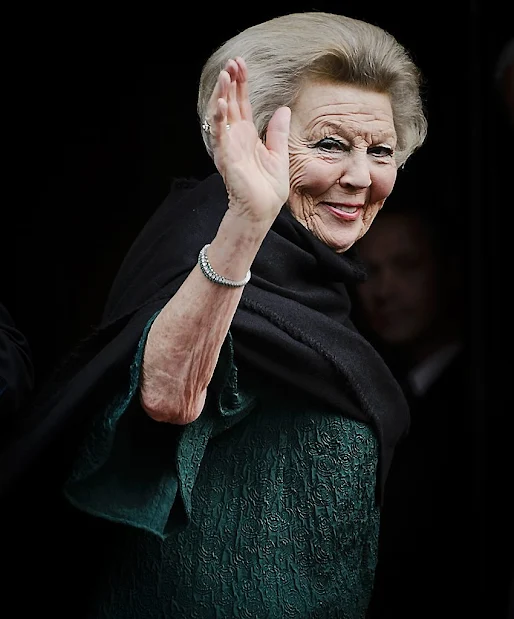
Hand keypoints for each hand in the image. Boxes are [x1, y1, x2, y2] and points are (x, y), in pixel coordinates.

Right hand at [205, 57, 290, 224]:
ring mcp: (228, 147)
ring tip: (225, 75)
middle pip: (229, 103)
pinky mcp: (226, 157)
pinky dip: (218, 118)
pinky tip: (221, 103)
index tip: (241, 64)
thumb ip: (278, 133)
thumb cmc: (268, 189)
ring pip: (220, 115)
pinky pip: (219, 134)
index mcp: (246, 136)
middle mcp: (234, 138)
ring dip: (221, 94)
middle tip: (232, 62)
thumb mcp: (279, 154)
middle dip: (230, 82)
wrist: (263, 210)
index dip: (241, 84)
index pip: (241, 104)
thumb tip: (283, 110)